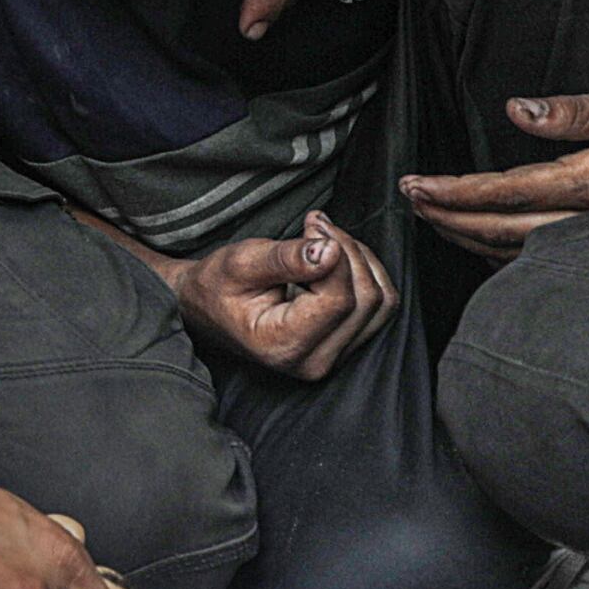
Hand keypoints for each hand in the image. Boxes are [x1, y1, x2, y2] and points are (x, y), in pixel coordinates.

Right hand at [163, 214, 398, 377]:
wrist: (207, 308)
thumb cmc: (217, 286)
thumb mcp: (240, 263)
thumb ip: (285, 258)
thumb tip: (329, 251)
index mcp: (283, 346)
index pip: (338, 299)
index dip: (335, 254)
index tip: (311, 227)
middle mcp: (314, 362)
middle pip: (366, 300)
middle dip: (349, 251)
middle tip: (316, 226)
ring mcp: (333, 358)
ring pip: (381, 302)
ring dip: (361, 260)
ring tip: (325, 241)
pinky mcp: (346, 346)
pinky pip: (382, 307)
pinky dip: (367, 272)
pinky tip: (337, 258)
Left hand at [402, 87, 588, 255]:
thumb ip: (577, 111)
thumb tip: (515, 110)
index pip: (509, 193)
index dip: (456, 192)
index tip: (416, 184)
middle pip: (501, 231)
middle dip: (447, 217)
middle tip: (407, 198)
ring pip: (515, 253)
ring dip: (465, 236)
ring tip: (428, 215)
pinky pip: (537, 261)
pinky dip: (496, 252)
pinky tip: (474, 236)